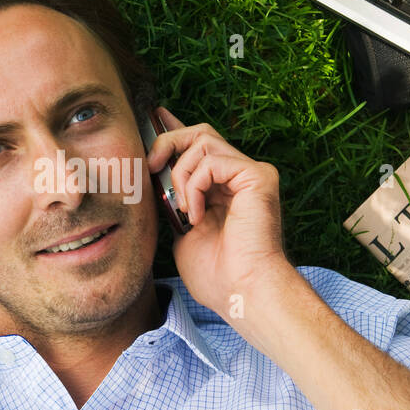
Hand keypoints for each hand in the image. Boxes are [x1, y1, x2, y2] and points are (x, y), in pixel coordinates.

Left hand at [146, 107, 295, 329]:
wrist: (240, 291)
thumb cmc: (216, 274)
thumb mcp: (180, 230)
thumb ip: (173, 200)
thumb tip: (154, 174)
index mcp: (223, 187)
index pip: (198, 145)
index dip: (174, 129)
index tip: (152, 118)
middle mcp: (240, 176)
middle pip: (199, 132)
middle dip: (168, 143)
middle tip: (150, 166)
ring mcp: (251, 173)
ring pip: (202, 141)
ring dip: (180, 174)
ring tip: (183, 210)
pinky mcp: (259, 175)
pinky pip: (212, 160)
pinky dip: (194, 185)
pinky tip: (196, 215)